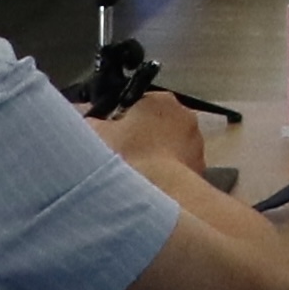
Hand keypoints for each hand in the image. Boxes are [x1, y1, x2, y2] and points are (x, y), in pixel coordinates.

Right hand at [93, 89, 211, 181]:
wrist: (160, 189)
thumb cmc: (129, 155)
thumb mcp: (98, 133)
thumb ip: (91, 122)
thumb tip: (87, 121)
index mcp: (161, 100)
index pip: (139, 103)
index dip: (123, 119)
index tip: (113, 134)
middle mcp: (185, 115)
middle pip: (157, 124)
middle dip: (141, 137)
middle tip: (123, 154)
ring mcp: (196, 142)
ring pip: (170, 146)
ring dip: (156, 155)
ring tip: (137, 173)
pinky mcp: (200, 166)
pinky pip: (179, 166)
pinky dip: (167, 173)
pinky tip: (152, 184)